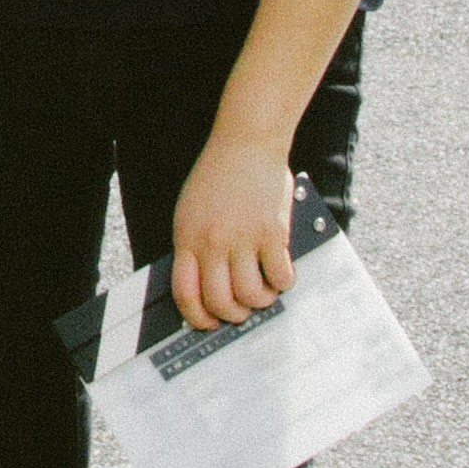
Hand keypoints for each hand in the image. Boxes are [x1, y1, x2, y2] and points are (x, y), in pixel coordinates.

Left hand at [168, 134, 296, 332]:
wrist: (246, 143)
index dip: (197, 317)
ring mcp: (244, 238)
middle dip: (232, 316)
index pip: (185, 293)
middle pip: (220, 302)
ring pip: (251, 295)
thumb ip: (194, 246)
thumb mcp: (190, 212)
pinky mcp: (273, 233)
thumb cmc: (217, 177)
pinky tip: (281, 274)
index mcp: (188, 238)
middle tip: (241, 312)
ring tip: (263, 292)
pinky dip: (282, 283)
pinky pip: (280, 276)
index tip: (208, 324)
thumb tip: (204, 288)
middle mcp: (213, 242)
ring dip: (260, 302)